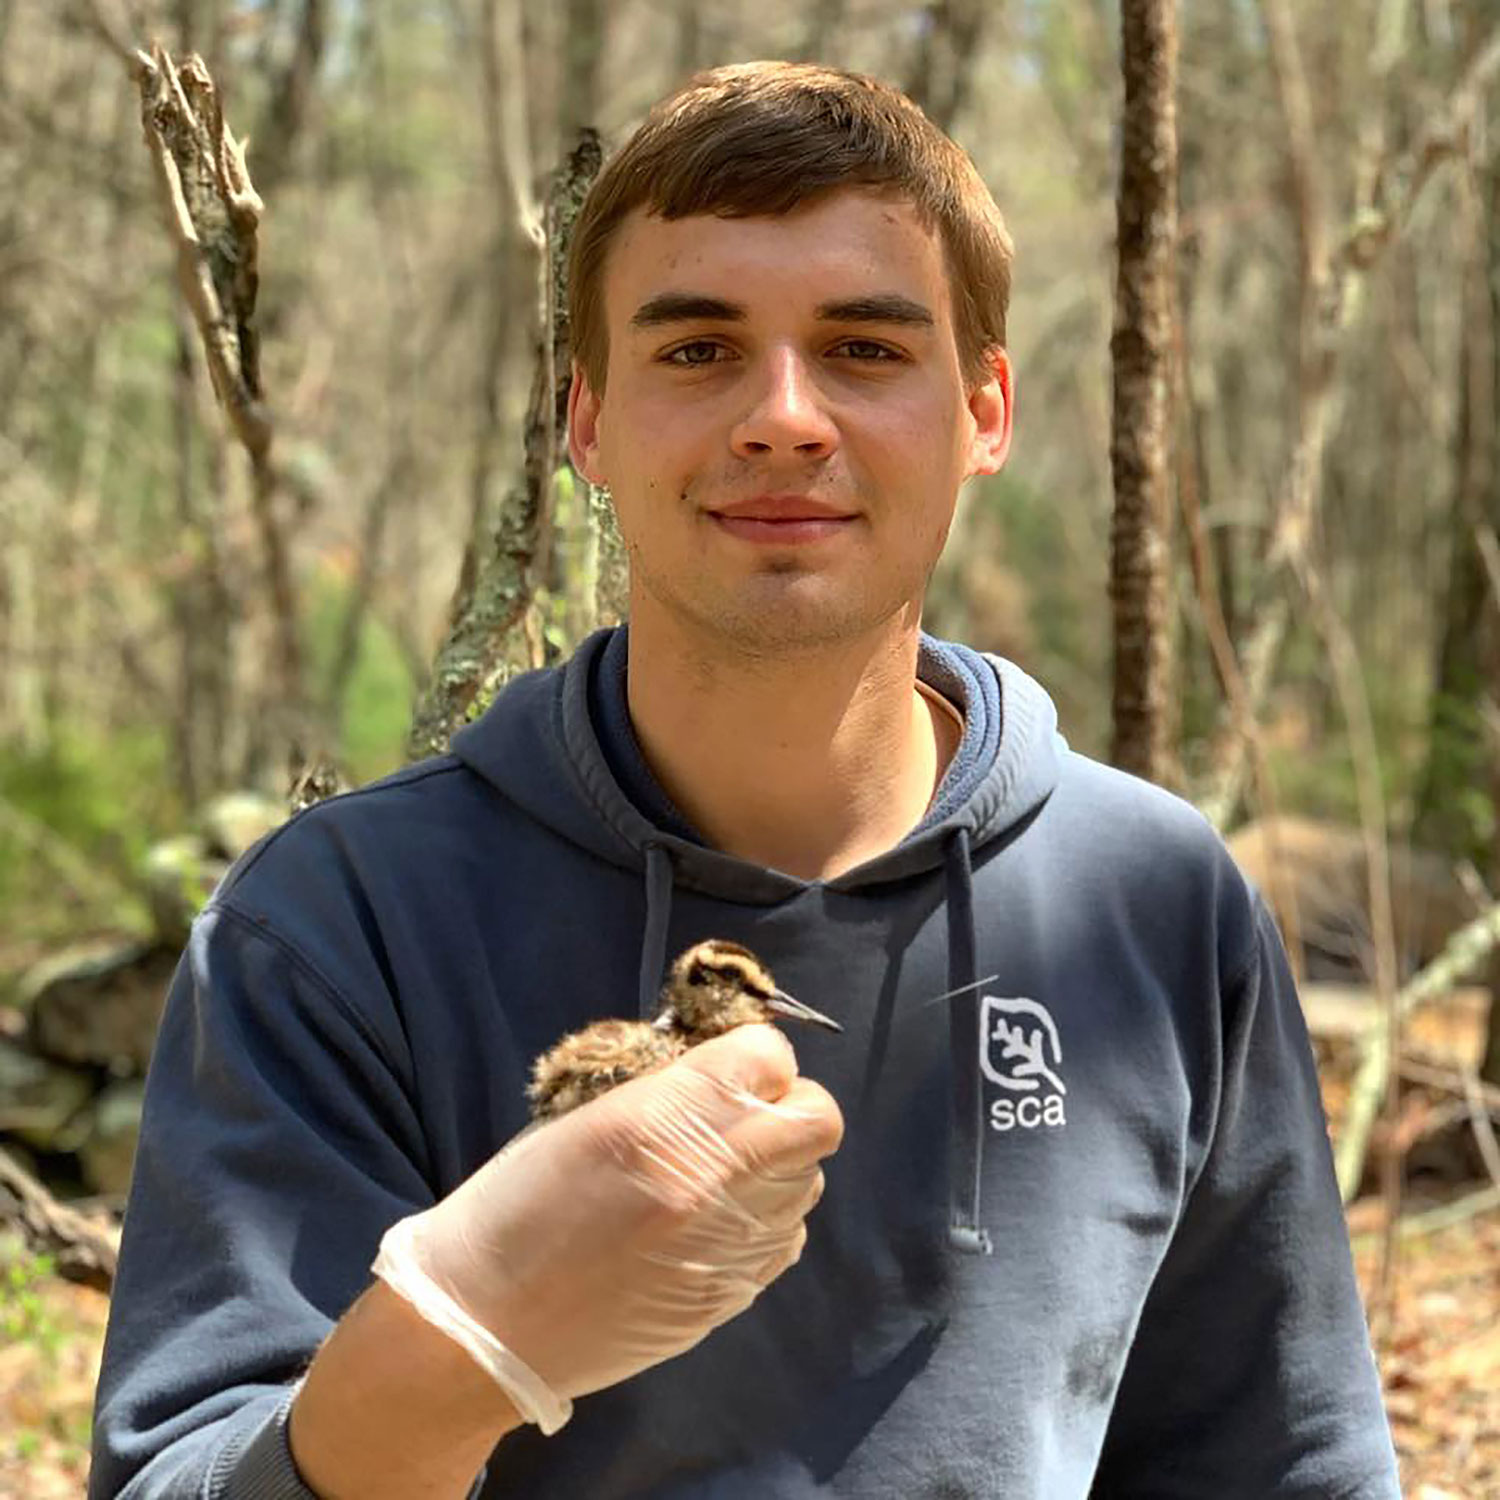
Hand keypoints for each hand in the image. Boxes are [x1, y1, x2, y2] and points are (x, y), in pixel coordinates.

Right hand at [372, 1024, 842, 1429]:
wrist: (488, 1327)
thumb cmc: (518, 1204)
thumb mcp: (583, 1116)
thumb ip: (668, 1087)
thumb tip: (728, 1065)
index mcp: (656, 1126)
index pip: (767, 1057)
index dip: (752, 1054)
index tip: (726, 1066)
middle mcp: (709, 1186)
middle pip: (815, 1119)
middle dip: (786, 1102)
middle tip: (741, 1113)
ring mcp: (728, 1249)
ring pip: (809, 1179)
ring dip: (777, 1163)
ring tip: (722, 1171)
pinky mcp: (731, 1298)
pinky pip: (787, 1237)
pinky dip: (766, 1218)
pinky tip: (715, 1222)